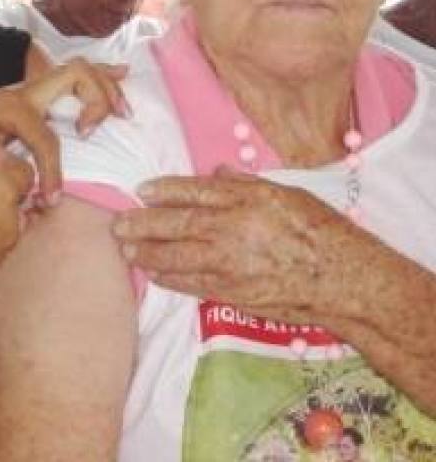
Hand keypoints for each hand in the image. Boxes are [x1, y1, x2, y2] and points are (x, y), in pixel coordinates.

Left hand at [110, 167, 378, 324]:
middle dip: (143, 223)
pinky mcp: (233, 291)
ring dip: (147, 252)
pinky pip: (192, 283)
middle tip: (118, 224)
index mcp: (246, 199)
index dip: (163, 189)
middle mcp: (232, 228)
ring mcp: (230, 262)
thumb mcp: (287, 193)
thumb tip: (216, 171)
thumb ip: (246, 183)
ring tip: (127, 249)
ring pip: (176, 255)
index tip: (142, 190)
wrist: (344, 277)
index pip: (193, 191)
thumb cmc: (321, 230)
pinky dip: (170, 279)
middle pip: (176, 223)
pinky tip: (154, 275)